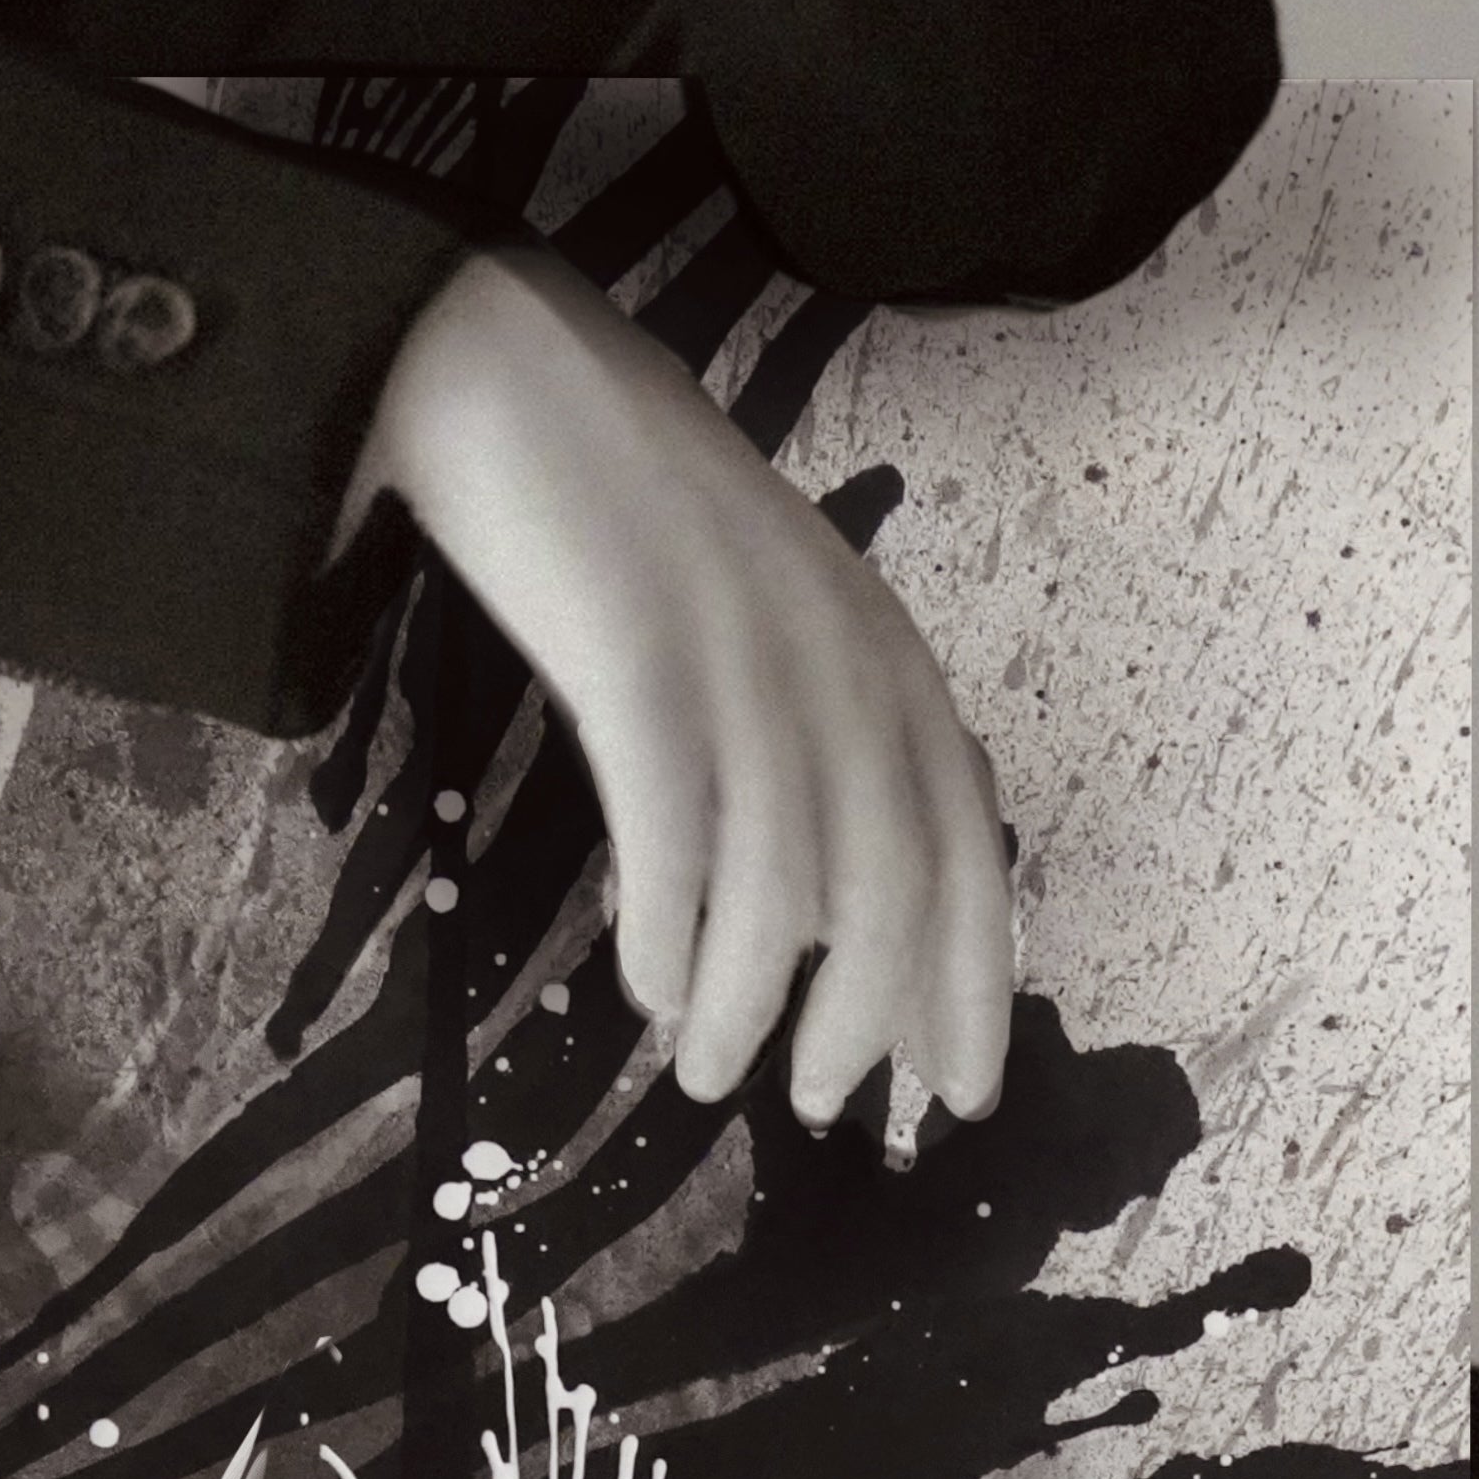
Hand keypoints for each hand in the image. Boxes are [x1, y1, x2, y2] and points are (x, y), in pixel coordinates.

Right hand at [336, 247, 1011, 1120]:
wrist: (504, 368)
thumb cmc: (623, 504)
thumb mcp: (762, 611)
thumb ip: (812, 726)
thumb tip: (831, 905)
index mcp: (883, 647)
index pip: (971, 840)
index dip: (974, 976)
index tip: (957, 1090)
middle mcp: (838, 653)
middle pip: (894, 878)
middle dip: (870, 1016)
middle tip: (826, 1110)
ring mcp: (740, 652)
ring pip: (786, 876)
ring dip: (754, 1000)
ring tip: (706, 1071)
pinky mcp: (637, 653)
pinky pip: (675, 826)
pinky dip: (671, 927)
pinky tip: (643, 983)